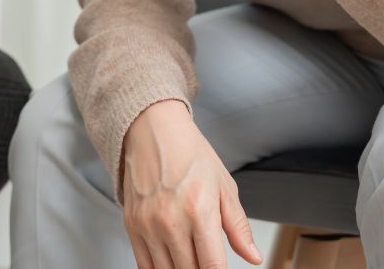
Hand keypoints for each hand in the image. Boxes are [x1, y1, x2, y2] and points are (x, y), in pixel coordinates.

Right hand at [122, 100, 261, 268]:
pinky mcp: (132, 224)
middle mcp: (171, 221)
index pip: (213, 267)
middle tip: (207, 261)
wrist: (151, 129)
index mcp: (199, 211)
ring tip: (191, 260)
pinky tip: (170, 265)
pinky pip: (144, 265)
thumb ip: (238, 226)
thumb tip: (252, 256)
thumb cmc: (188, 152)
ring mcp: (148, 225)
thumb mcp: (224, 185)